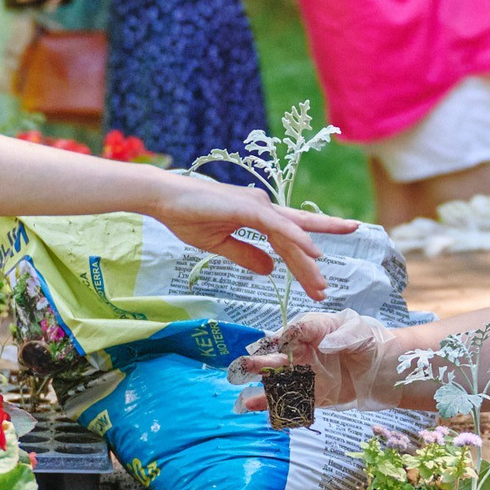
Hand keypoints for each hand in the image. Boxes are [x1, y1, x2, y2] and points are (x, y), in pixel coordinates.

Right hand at [148, 174, 359, 298]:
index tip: (316, 286)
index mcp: (258, 216)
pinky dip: (298, 238)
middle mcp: (264, 207)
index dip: (303, 263)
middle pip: (295, 240)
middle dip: (310, 267)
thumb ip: (247, 255)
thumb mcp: (220, 244)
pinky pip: (278, 226)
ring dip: (306, 261)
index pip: (288, 241)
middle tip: (325, 291)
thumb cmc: (187, 216)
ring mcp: (258, 205)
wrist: (164, 198)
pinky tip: (315, 252)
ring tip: (322, 284)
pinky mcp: (249, 207)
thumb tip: (271, 270)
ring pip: (290, 236)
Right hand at [231, 309, 399, 408]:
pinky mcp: (311, 395)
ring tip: (243, 397)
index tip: (275, 345)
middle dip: (260, 362)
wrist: (381, 367)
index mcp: (310, 330)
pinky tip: (256, 408)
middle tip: (244, 366)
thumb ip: (341, 335)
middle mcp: (301, 352)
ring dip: (261, 387)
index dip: (281, 338)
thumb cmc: (367, 340)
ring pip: (278, 381)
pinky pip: (291, 400)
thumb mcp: (358, 331)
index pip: (291, 332)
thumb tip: (323, 344)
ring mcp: (304, 374)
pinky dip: (275, 405)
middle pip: (277, 357)